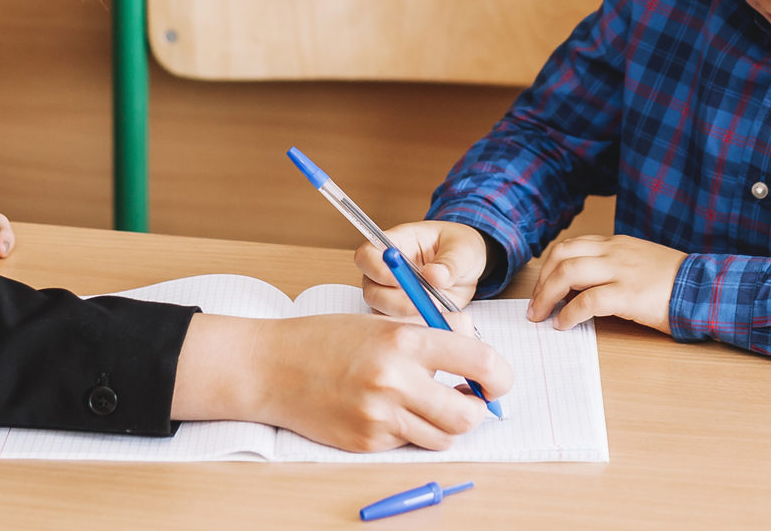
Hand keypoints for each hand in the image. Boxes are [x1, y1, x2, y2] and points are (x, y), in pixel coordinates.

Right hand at [171, 312, 512, 452]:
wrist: (271, 367)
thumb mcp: (380, 324)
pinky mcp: (366, 443)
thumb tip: (475, 353)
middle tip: (468, 399)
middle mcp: (395, 380)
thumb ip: (428, 338)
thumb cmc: (325, 339)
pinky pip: (408, 445)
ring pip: (442, 437)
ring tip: (424, 403)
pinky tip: (387, 412)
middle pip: (467, 415)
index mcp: (403, 340)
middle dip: (475, 410)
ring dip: (444, 424)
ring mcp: (379, 417)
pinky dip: (408, 432)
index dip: (499, 375)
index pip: (478, 360)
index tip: (498, 380)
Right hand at [355, 221, 488, 331]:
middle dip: (397, 303)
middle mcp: (385, 272)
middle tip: (427, 306)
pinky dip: (416, 330)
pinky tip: (435, 325)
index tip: (402, 281)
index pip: (367, 256)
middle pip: (372, 291)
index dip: (378, 269)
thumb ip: (450, 262)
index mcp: (394, 245)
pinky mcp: (402, 316)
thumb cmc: (460, 249)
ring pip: (384, 314)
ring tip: (436, 314)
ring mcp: (391, 296)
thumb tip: (433, 276)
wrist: (468, 270)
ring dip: (408, 318)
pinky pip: (399, 329)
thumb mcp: (464, 249)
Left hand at [527, 234, 686, 333]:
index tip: (541, 286)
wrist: (706, 288)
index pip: (569, 246)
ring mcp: (620, 271)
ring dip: (547, 296)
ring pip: (568, 273)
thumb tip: (581, 287)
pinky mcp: (628, 294)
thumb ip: (612, 267)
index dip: (548, 266)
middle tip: (535, 306)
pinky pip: (588, 301)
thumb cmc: (675, 281)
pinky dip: (569, 314)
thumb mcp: (639, 262)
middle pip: (561, 256)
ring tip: (541, 316)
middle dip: (541, 282)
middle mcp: (614, 252)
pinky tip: (564, 325)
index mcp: (616, 244)